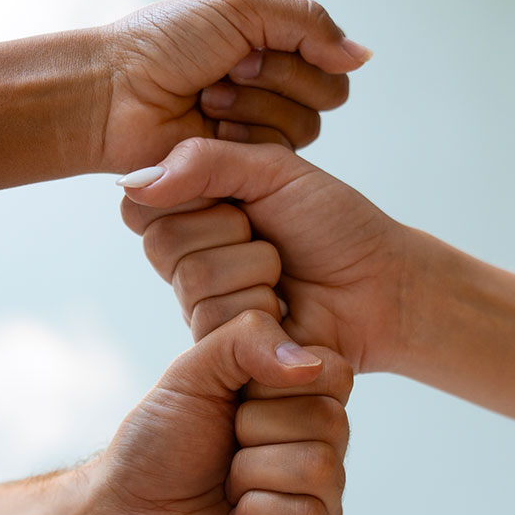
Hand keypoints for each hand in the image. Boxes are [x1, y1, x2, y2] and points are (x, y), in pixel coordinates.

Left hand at [86, 313, 351, 514]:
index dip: (274, 382)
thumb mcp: (194, 371)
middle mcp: (321, 453)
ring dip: (250, 473)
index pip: (334, 372)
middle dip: (256, 429)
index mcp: (303, 407)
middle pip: (331, 421)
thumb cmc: (156, 448)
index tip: (233, 402)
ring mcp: (319, 505)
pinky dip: (254, 514)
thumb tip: (309, 364)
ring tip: (225, 489)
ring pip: (319, 467)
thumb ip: (248, 337)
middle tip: (224, 451)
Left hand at [100, 0, 369, 170]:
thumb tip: (362, 57)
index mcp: (274, 48)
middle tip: (222, 75)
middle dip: (273, 82)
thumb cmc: (164, 44)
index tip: (243, 49)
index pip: (331, 63)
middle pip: (324, 99)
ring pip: (302, 131)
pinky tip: (206, 129)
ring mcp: (258, 133)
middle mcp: (272, 91)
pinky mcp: (242, 170)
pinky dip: (242, 140)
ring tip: (207, 101)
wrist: (116, 92)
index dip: (295, 59)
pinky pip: (275, 160)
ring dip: (254, 110)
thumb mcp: (241, 7)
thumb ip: (308, 24)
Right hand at [119, 138, 407, 373]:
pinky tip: (286, 314)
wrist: (380, 288)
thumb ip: (205, 162)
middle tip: (272, 240)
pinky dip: (262, 312)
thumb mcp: (273, 171)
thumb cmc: (334, 226)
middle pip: (164, 244)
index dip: (194, 197)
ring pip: (193, 284)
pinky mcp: (222, 352)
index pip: (146, 202)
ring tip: (284, 278)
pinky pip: (214, 326)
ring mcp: (203, 308)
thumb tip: (134, 182)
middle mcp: (189, 261)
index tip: (242, 200)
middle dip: (232, 235)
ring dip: (254, 273)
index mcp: (193, 211)